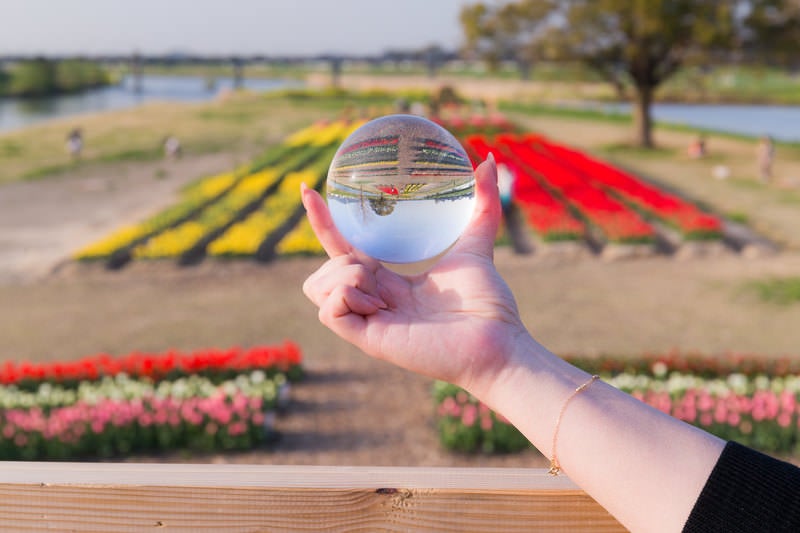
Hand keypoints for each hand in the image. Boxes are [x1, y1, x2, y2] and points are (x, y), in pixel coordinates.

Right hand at [301, 157, 527, 394]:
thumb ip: (481, 203)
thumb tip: (487, 160)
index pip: (343, 250)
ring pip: (317, 288)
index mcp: (389, 283)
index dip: (324, 222)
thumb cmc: (487, 303)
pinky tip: (380, 303)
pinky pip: (329, 309)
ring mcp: (368, 322)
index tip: (308, 190)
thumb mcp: (477, 243)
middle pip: (322, 271)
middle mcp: (373, 302)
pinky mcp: (368, 339)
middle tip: (373, 267)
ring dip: (342, 274)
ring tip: (378, 285)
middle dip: (336, 254)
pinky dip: (348, 295)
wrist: (497, 341)